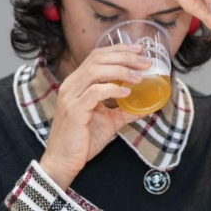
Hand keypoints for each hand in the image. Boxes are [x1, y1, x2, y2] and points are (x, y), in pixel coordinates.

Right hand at [39, 45, 151, 189]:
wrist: (64, 161)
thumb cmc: (83, 140)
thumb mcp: (109, 121)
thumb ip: (125, 111)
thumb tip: (147, 106)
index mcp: (77, 83)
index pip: (97, 56)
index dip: (119, 49)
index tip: (139, 50)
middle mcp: (72, 84)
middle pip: (98, 58)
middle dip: (124, 56)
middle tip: (145, 62)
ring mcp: (71, 96)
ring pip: (96, 70)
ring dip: (121, 70)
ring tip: (139, 76)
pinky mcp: (74, 110)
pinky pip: (95, 92)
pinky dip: (113, 89)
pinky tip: (127, 92)